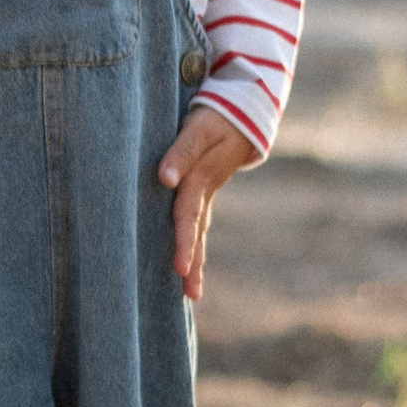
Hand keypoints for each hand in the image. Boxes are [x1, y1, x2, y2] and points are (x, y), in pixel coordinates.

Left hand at [158, 102, 255, 302]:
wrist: (240, 113)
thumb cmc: (213, 119)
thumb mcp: (198, 130)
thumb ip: (181, 152)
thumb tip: (166, 179)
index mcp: (201, 179)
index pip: (188, 215)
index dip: (183, 240)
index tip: (180, 268)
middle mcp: (205, 191)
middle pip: (196, 231)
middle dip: (194, 263)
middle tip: (192, 293)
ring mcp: (208, 193)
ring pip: (200, 231)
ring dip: (197, 261)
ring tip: (194, 293)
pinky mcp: (205, 192)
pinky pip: (199, 223)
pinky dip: (195, 244)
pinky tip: (189, 267)